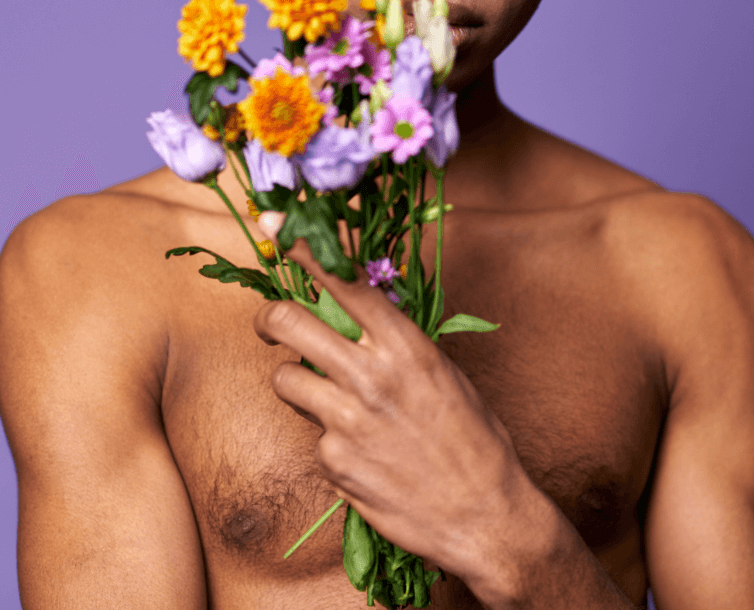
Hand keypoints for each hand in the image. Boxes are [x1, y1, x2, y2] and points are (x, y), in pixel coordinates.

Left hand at [252, 238, 546, 588]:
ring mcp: (346, 420)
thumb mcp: (445, 375)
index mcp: (405, 346)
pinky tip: (364, 454)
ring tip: (326, 399)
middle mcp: (370, 376)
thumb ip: (397, 344)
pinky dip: (330, 440)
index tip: (284, 238)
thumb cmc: (474, 440)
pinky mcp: (333, 462)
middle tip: (269, 324)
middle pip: (288, 321)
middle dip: (269, 316)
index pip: (343, 283)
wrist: (484, 515)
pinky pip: (312, 436)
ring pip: (284, 380)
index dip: (307, 255)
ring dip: (296, 384)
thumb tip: (357, 316)